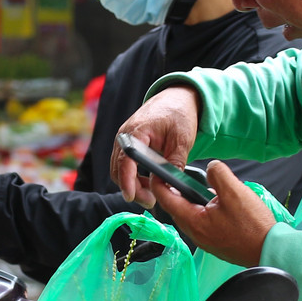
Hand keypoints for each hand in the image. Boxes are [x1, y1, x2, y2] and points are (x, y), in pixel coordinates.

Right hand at [111, 87, 200, 206]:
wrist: (176, 99)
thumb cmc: (179, 115)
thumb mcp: (182, 140)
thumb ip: (173, 163)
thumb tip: (166, 186)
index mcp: (137, 131)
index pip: (126, 159)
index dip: (127, 180)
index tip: (131, 196)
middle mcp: (125, 135)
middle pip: (119, 169)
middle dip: (132, 188)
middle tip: (151, 202)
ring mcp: (124, 140)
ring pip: (119, 169)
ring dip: (133, 184)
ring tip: (152, 195)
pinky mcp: (127, 144)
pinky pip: (124, 165)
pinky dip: (133, 177)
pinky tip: (148, 183)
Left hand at [150, 161, 276, 267]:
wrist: (269, 249)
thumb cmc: (253, 226)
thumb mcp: (234, 191)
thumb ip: (218, 174)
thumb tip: (211, 167)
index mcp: (194, 221)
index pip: (167, 200)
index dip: (159, 184)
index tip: (157, 172)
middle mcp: (196, 234)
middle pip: (177, 209)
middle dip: (175, 192)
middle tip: (180, 177)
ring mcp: (205, 241)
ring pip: (190, 216)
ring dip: (192, 202)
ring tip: (204, 189)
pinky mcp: (215, 243)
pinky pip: (202, 223)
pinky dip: (204, 211)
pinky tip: (218, 205)